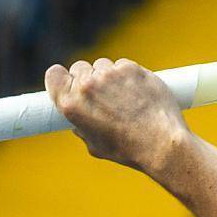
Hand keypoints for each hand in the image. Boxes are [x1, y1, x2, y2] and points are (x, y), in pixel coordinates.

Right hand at [45, 57, 191, 174]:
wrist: (162, 144)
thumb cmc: (129, 150)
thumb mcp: (95, 145)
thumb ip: (83, 127)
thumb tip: (80, 123)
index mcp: (70, 103)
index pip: (53, 74)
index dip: (64, 78)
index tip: (73, 84)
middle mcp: (87, 86)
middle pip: (80, 68)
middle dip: (90, 79)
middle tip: (107, 96)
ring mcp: (110, 74)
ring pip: (104, 66)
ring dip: (112, 77)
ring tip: (128, 99)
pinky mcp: (132, 69)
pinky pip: (125, 65)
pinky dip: (131, 76)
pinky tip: (140, 93)